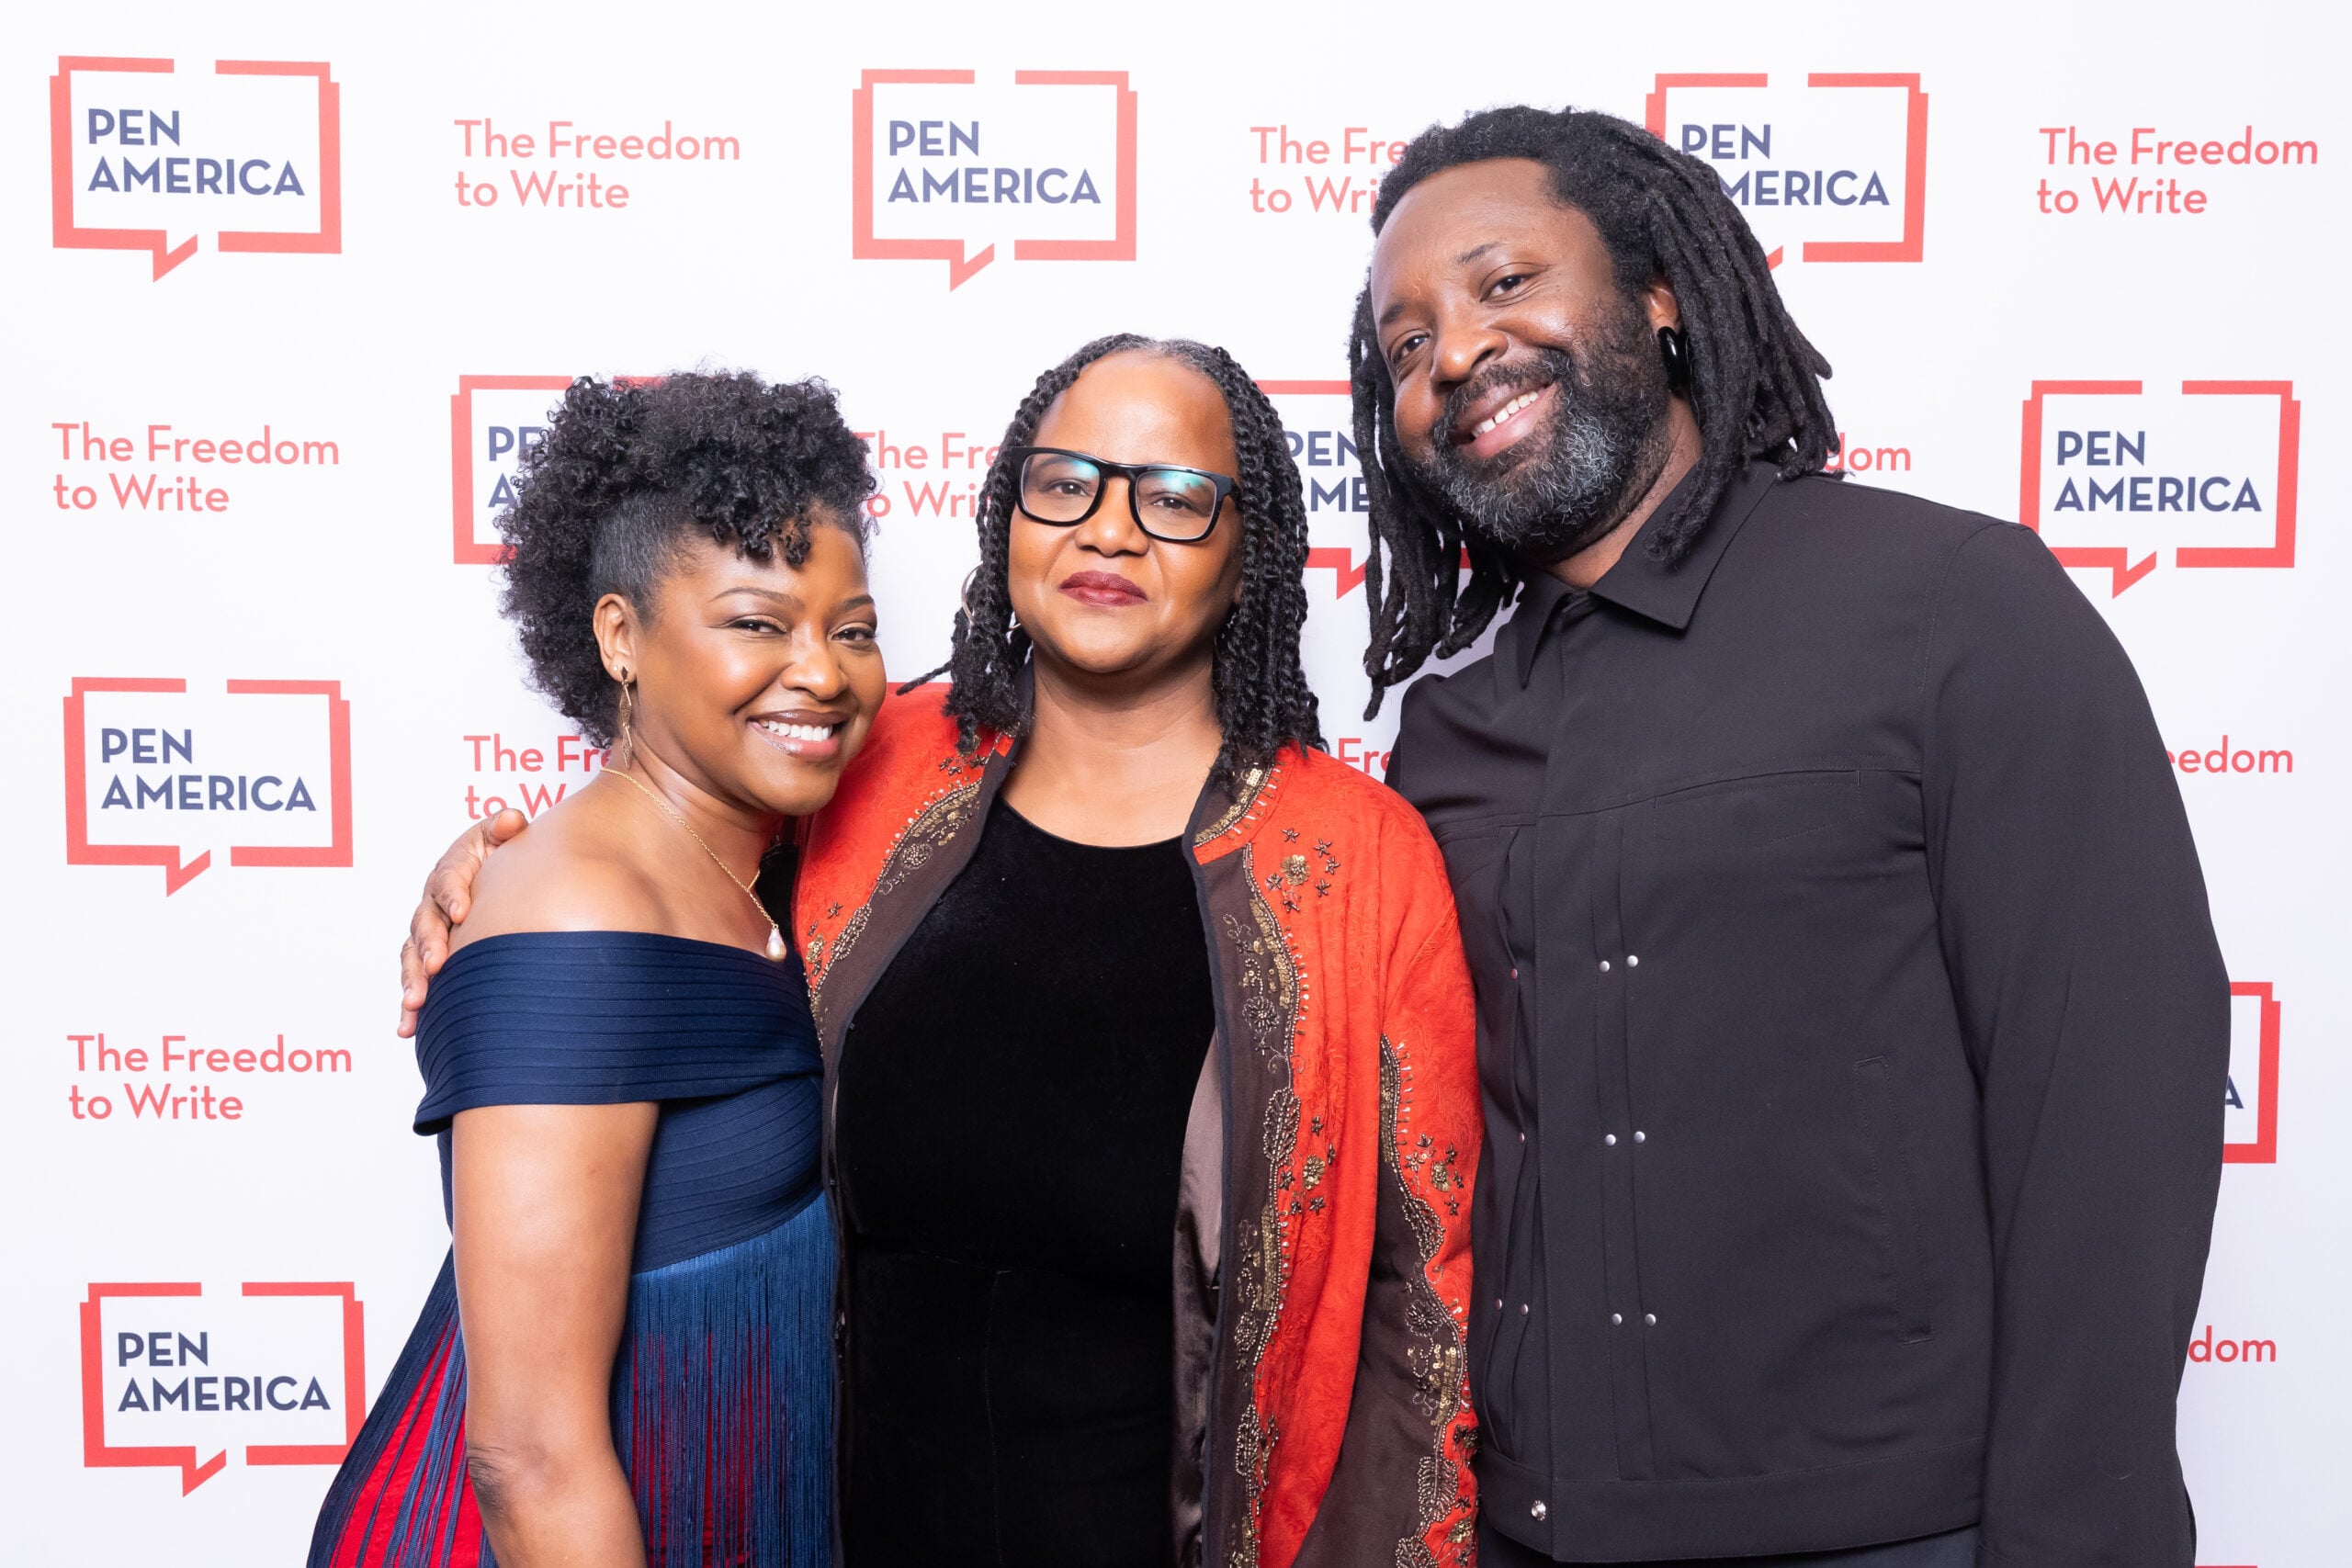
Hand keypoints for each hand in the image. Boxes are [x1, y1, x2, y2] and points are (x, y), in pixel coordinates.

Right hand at [399, 809, 527, 1036]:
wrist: (495, 873)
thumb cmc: (498, 853)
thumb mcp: (501, 834)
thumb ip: (504, 827)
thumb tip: (513, 820)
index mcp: (451, 872)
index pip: (448, 882)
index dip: (453, 895)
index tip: (462, 912)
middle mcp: (433, 904)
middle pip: (424, 924)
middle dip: (429, 945)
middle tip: (437, 965)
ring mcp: (429, 932)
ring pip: (414, 957)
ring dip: (413, 980)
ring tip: (415, 1002)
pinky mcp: (430, 958)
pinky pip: (417, 980)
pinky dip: (411, 1006)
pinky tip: (408, 1027)